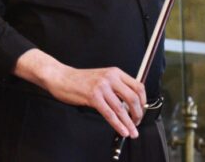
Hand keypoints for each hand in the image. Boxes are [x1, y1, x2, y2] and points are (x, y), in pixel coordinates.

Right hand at [13, 49, 145, 137]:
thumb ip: (115, 87)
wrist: (61, 76)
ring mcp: (101, 87)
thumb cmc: (79, 80)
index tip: (142, 110)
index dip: (143, 101)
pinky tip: (121, 130)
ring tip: (132, 131)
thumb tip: (129, 104)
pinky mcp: (93, 96)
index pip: (138, 86)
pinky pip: (109, 114)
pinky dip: (118, 124)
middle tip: (137, 123)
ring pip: (122, 108)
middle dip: (138, 114)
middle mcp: (110, 78)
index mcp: (115, 72)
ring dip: (129, 123)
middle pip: (133, 98)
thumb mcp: (102, 78)